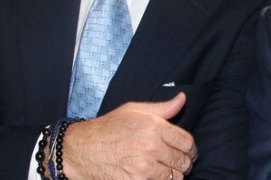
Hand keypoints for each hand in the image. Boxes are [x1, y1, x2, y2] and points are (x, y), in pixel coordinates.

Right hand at [61, 93, 196, 179]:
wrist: (80, 149)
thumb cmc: (108, 128)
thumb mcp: (134, 110)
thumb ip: (162, 108)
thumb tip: (183, 99)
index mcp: (153, 127)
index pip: (187, 142)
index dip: (191, 149)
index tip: (188, 152)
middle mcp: (151, 147)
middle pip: (183, 162)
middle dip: (184, 163)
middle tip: (177, 163)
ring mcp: (143, 169)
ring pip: (175, 178)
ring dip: (173, 176)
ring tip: (165, 171)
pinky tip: (154, 177)